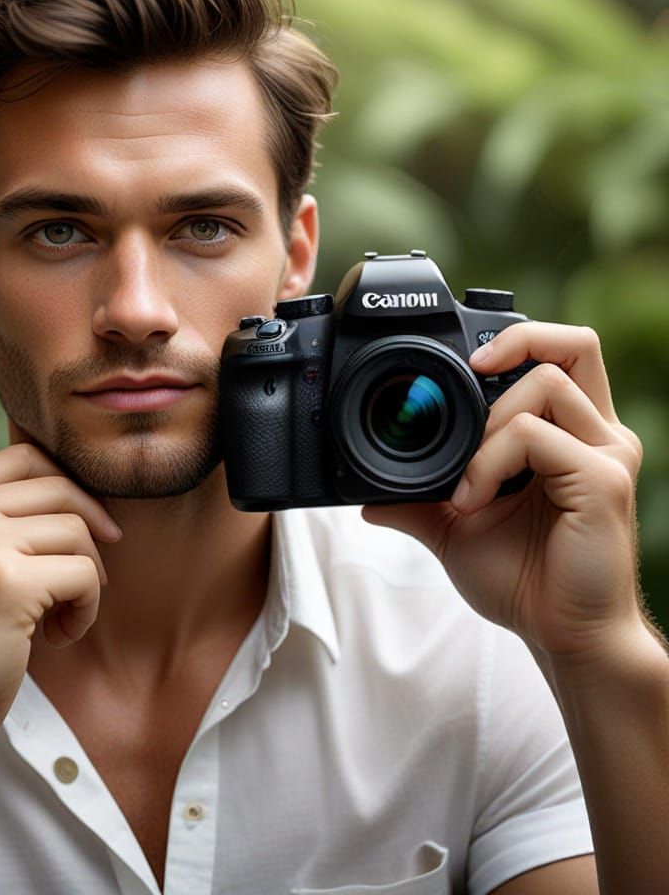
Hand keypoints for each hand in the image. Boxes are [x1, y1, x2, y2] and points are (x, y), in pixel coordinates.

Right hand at [0, 443, 121, 776]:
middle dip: (89, 530)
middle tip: (86, 580)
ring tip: (59, 616)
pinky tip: (59, 636)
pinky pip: (85, 574)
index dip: (68, 487)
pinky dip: (86, 609)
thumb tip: (80, 491)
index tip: (86, 528)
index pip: (26, 456)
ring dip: (86, 578)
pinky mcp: (9, 580)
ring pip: (76, 530)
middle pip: (59, 487)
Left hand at [361, 322, 644, 663]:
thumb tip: (368, 499)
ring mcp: (606, 452)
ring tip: (465, 482)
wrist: (562, 635)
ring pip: (543, 383)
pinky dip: (487, 462)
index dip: (517, 338)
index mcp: (572, 435)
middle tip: (469, 372)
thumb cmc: (525, 581)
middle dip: (514, 340)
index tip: (464, 364)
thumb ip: (419, 502)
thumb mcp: (456, 531)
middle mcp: (597, 434)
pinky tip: (472, 502)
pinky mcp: (603, 478)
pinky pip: (532, 435)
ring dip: (485, 426)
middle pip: (574, 344)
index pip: (560, 355)